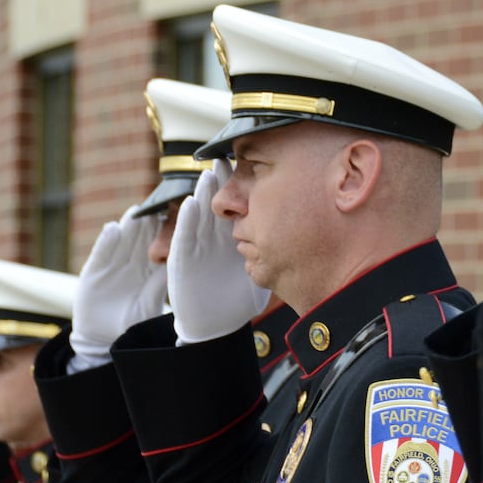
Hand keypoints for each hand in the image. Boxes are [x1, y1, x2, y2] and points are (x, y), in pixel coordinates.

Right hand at [69, 206, 166, 371]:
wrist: (103, 340)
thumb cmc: (131, 324)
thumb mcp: (149, 303)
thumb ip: (159, 285)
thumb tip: (176, 267)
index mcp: (147, 272)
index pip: (158, 247)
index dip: (167, 232)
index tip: (180, 216)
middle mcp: (130, 264)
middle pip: (141, 238)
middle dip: (149, 222)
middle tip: (161, 204)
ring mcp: (111, 267)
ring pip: (122, 242)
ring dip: (129, 226)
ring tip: (137, 211)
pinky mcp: (93, 273)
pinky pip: (100, 254)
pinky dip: (106, 242)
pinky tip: (112, 229)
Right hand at [168, 160, 268, 344]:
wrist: (211, 325)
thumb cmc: (234, 301)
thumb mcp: (259, 276)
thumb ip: (272, 260)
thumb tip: (299, 249)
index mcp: (228, 239)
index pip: (235, 208)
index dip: (239, 188)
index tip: (249, 167)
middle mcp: (211, 239)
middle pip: (215, 203)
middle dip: (219, 181)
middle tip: (225, 157)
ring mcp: (196, 247)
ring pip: (198, 214)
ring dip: (201, 193)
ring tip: (208, 173)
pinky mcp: (184, 261)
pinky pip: (185, 238)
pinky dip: (187, 222)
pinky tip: (192, 205)